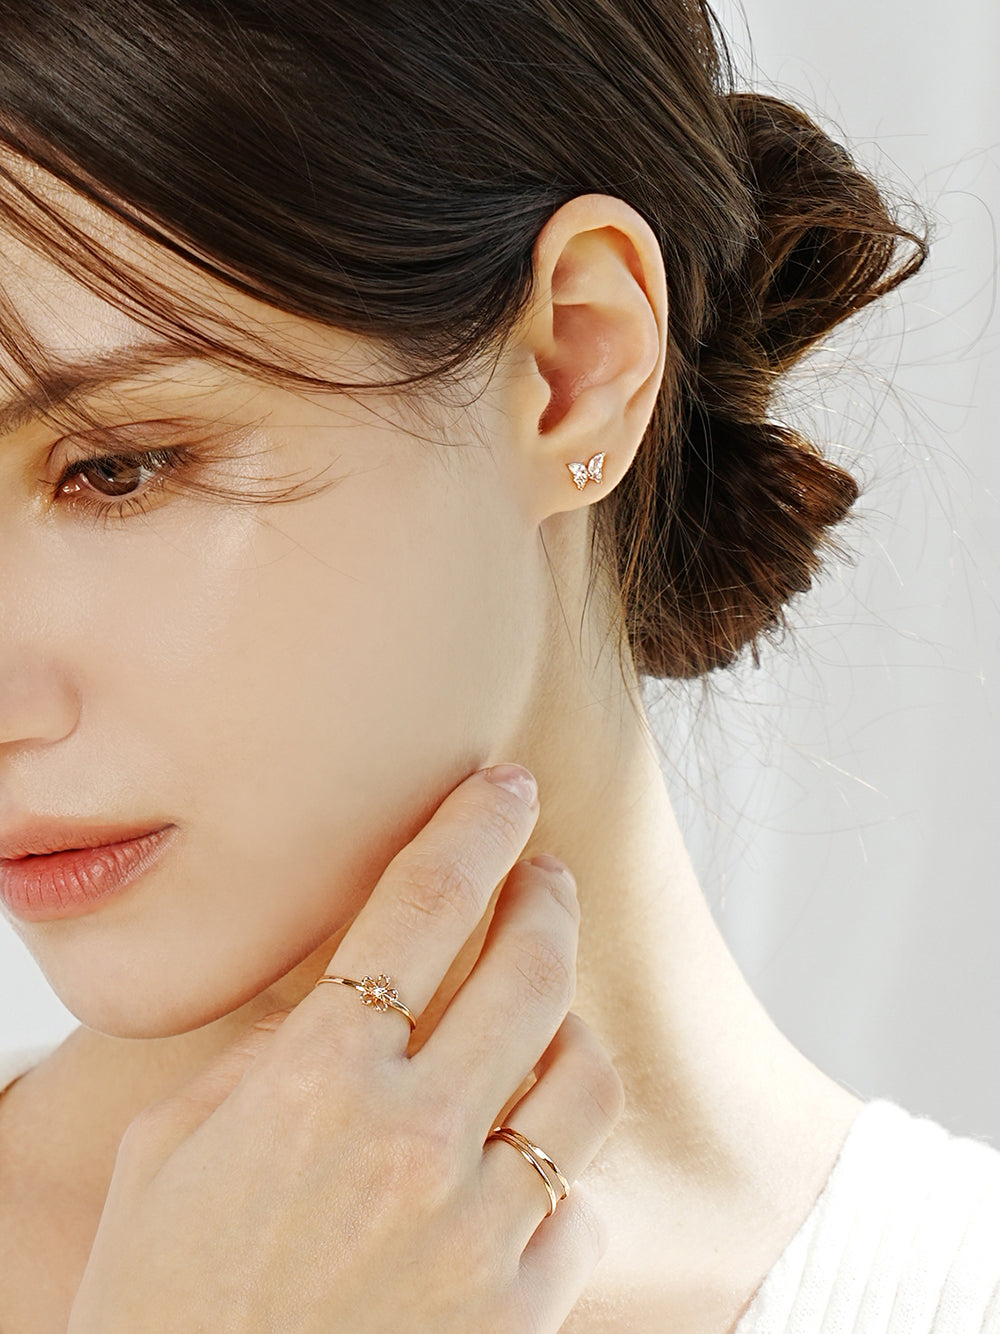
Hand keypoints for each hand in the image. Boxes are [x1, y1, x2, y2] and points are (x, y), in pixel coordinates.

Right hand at [66, 765, 625, 1332]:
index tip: (507, 789)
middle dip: (546, 898)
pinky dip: (559, 1179)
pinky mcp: (520, 1313)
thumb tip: (347, 1000)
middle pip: (528, 972)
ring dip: (571, 1030)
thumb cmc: (161, 1300)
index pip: (419, 907)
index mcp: (315, 1082)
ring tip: (550, 1018)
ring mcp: (477, 1230)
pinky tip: (526, 1172)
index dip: (473, 828)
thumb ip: (269, 1060)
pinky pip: (582, 1206)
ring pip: (585, 1079)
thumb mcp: (175, 1152)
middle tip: (546, 875)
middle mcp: (411, 1141)